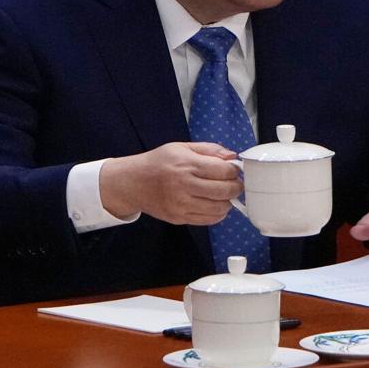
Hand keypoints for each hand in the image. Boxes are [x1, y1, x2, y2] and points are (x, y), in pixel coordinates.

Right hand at [99, 142, 241, 225]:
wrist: (132, 183)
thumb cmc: (158, 163)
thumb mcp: (181, 147)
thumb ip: (209, 150)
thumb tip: (232, 156)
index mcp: (186, 165)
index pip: (223, 171)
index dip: (234, 171)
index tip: (234, 171)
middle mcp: (184, 186)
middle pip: (224, 191)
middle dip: (236, 188)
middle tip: (235, 184)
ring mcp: (181, 204)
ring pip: (219, 208)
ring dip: (228, 202)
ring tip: (224, 195)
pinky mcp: (179, 218)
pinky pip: (208, 220)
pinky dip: (218, 214)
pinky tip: (215, 205)